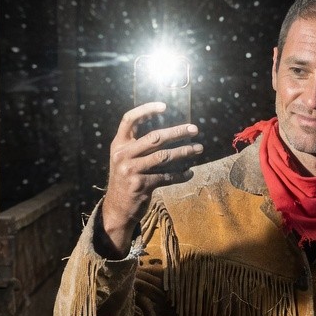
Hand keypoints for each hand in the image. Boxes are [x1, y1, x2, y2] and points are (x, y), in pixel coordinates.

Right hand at [101, 103, 201, 251]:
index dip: (146, 110)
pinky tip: (190, 172)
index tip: (165, 106)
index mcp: (118, 145)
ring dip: (184, 152)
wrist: (117, 209)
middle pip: (154, 137)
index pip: (129, 120)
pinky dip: (181, 175)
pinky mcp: (141, 185)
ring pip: (164, 157)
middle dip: (177, 132)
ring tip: (198, 149)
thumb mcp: (124, 159)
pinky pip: (166, 176)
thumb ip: (138, 146)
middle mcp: (123, 155)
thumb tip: (168, 132)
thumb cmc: (125, 180)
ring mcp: (131, 170)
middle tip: (194, 129)